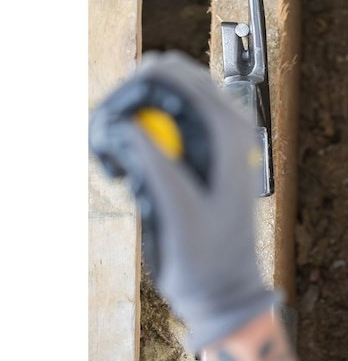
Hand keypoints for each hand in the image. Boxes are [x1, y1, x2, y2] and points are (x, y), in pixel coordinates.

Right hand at [89, 51, 277, 350]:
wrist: (223, 286)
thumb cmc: (207, 259)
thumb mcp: (181, 215)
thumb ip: (156, 166)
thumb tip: (123, 122)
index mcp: (227, 128)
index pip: (170, 74)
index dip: (129, 92)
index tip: (106, 132)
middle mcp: (222, 121)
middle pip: (160, 78)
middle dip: (124, 106)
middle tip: (107, 154)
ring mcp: (208, 133)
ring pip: (153, 98)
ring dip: (123, 125)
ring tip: (118, 171)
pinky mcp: (193, 149)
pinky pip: (152, 125)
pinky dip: (131, 142)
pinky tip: (127, 175)